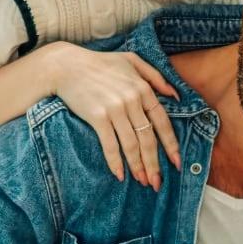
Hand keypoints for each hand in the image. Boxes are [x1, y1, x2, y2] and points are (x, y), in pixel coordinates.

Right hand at [49, 44, 180, 190]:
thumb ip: (155, 75)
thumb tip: (174, 95)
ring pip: (131, 145)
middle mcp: (132, 100)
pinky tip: (120, 175)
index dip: (170, 145)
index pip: (162, 122)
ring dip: (138, 166)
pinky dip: (115, 162)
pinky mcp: (97, 117)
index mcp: (143, 88)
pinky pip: (110, 145)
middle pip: (148, 138)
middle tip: (157, 183)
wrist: (66, 66)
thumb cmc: (99, 63)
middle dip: (154, 164)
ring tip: (142, 181)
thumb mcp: (131, 60)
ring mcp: (115, 109)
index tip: (176, 163)